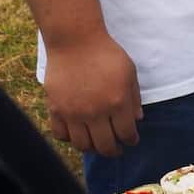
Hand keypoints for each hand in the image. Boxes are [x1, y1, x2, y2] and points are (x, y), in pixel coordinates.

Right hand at [43, 31, 141, 156]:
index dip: (131, 140)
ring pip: (82, 145)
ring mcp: (73, 113)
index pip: (126, 133)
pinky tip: (77, 134)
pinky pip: (61, 135)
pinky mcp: (56, 110)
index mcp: (118, 103)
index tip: (132, 141)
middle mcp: (95, 112)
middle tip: (116, 150)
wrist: (76, 42)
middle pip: (104, 146)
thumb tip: (137, 119)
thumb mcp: (129, 72)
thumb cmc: (107, 54)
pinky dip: (70, 139)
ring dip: (92, 148)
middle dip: (113, 151)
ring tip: (97, 144)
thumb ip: (134, 98)